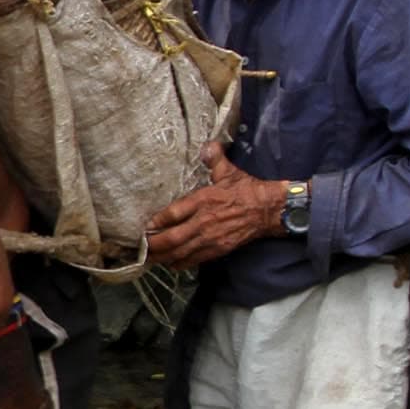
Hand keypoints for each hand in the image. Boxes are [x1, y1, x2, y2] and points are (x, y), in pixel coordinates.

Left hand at [146, 143, 288, 267]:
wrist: (268, 210)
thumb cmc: (247, 190)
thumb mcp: (229, 171)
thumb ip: (214, 159)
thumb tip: (208, 145)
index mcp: (203, 200)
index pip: (172, 214)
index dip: (156, 222)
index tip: (144, 226)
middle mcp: (203, 222)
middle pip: (171, 238)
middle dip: (153, 245)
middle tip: (140, 248)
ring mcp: (210, 238)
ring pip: (180, 253)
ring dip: (162, 257)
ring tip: (149, 259)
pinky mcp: (218, 250)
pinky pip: (194, 260)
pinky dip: (179, 263)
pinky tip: (170, 263)